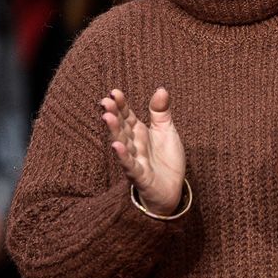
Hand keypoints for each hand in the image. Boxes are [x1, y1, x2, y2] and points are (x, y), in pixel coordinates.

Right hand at [102, 87, 185, 215]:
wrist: (172, 189)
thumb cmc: (166, 159)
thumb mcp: (166, 131)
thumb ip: (161, 111)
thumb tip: (161, 88)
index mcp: (139, 132)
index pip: (127, 115)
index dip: (121, 104)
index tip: (114, 92)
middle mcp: (134, 144)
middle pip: (122, 127)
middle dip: (113, 114)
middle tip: (105, 101)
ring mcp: (135, 160)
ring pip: (122, 144)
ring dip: (114, 131)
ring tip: (107, 117)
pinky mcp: (140, 176)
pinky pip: (130, 165)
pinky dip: (123, 156)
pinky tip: (116, 146)